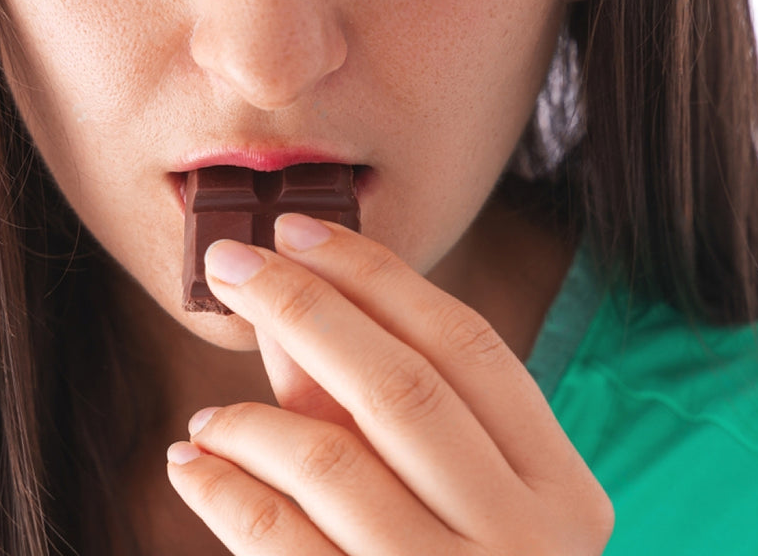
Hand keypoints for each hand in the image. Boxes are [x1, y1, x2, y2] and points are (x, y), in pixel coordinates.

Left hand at [166, 213, 613, 554]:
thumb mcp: (461, 504)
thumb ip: (383, 414)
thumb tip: (291, 312)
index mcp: (564, 491)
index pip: (469, 347)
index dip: (379, 278)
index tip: (303, 233)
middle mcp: (529, 541)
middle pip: (402, 387)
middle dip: (305, 308)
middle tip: (232, 263)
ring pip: (334, 461)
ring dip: (249, 419)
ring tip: (207, 416)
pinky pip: (281, 544)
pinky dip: (223, 491)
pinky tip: (193, 462)